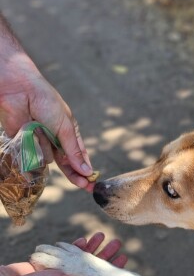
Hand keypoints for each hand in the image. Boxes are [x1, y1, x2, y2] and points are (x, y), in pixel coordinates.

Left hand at [0, 16, 93, 190]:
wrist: (19, 90)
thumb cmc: (46, 102)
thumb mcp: (66, 127)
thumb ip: (74, 151)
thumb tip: (86, 171)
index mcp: (70, 135)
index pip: (80, 158)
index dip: (86, 171)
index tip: (91, 183)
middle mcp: (56, 142)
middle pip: (67, 165)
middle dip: (74, 175)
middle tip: (83, 185)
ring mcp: (41, 144)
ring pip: (49, 159)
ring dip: (47, 148)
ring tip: (41, 129)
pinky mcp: (26, 145)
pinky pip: (33, 156)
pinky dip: (34, 149)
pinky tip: (33, 135)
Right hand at [0, 233, 126, 275]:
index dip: (111, 268)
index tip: (123, 257)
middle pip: (91, 268)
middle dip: (104, 254)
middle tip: (117, 242)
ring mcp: (58, 275)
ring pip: (78, 259)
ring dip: (90, 248)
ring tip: (102, 235)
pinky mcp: (48, 266)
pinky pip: (64, 255)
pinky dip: (72, 247)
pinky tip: (82, 240)